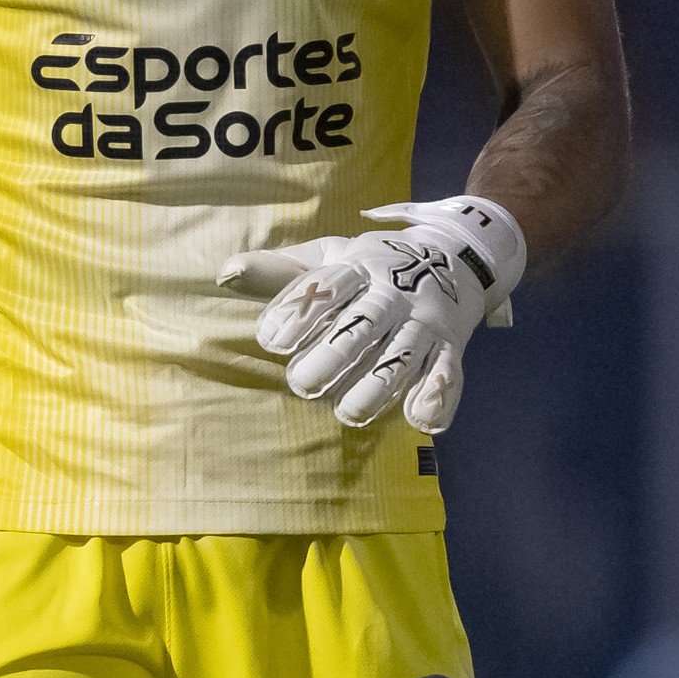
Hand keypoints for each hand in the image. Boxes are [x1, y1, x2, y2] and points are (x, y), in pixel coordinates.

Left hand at [217, 196, 525, 433]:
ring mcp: (425, 320)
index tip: (270, 340)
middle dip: (334, 355)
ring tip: (349, 412)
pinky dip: (438, 396)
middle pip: (363, 323)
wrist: (453, 256)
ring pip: (402, 354)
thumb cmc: (368, 267)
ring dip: (378, 385)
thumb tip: (225, 274)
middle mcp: (393, 294)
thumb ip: (277, 272)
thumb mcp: (326, 259)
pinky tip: (420, 421)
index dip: (300, 312)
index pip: (328, 286)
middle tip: (300, 384)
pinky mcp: (451, 345)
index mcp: (358, 267)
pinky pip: (448, 372)